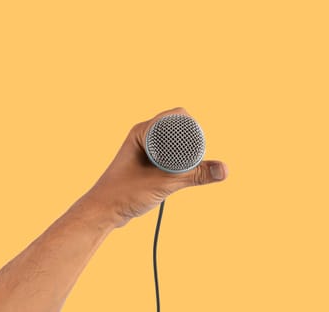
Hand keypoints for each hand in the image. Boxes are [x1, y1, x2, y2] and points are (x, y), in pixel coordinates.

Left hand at [85, 107, 227, 227]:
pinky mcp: (147, 162)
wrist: (103, 212)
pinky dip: (179, 162)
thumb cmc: (125, 194)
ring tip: (189, 170)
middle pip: (178, 128)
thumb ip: (196, 175)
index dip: (193, 129)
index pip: (177, 116)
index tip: (200, 150)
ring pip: (174, 143)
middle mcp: (143, 135)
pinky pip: (168, 155)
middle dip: (191, 143)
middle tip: (196, 162)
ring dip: (185, 154)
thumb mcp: (165, 183)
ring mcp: (145, 148)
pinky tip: (182, 174)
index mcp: (143, 131)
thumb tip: (225, 170)